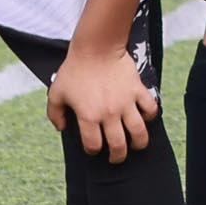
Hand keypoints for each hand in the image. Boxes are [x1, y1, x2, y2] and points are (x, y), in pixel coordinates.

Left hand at [49, 36, 159, 158]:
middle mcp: (109, 114)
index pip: (93, 145)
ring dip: (139, 143)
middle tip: (117, 157)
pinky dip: (150, 116)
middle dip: (118, 156)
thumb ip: (54, 114)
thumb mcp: (55, 93)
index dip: (93, 150)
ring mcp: (126, 103)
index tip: (93, 147)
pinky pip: (151, 108)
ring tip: (137, 144)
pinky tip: (145, 117)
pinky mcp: (138, 90)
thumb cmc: (74, 70)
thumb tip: (63, 128)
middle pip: (118, 145)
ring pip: (139, 132)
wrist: (96, 47)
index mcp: (88, 116)